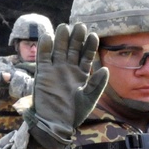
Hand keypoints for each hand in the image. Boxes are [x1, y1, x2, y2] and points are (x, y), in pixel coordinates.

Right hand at [25, 22, 108, 148]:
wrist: (57, 123)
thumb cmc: (74, 113)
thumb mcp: (89, 98)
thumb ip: (97, 84)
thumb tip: (105, 69)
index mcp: (81, 75)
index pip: (86, 57)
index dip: (89, 46)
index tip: (94, 35)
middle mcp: (68, 70)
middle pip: (72, 49)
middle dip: (76, 38)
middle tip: (80, 25)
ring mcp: (55, 70)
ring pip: (58, 50)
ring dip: (61, 39)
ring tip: (65, 27)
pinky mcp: (43, 73)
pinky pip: (43, 57)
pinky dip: (45, 47)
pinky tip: (48, 36)